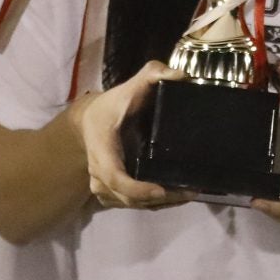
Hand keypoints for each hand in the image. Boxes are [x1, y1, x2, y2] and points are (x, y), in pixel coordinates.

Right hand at [75, 62, 191, 211]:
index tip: (160, 190)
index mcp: (102, 150)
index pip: (115, 177)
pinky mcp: (111, 194)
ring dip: (161, 203)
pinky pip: (133, 204)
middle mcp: (99, 174)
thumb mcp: (129, 87)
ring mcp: (103, 187)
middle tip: (191, 191)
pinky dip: (155, 204)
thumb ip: (152, 75)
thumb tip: (180, 75)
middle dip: (161, 198)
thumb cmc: (111, 106)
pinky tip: (177, 196)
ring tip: (189, 193)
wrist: (89, 122)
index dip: (137, 189)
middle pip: (129, 198)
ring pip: (133, 204)